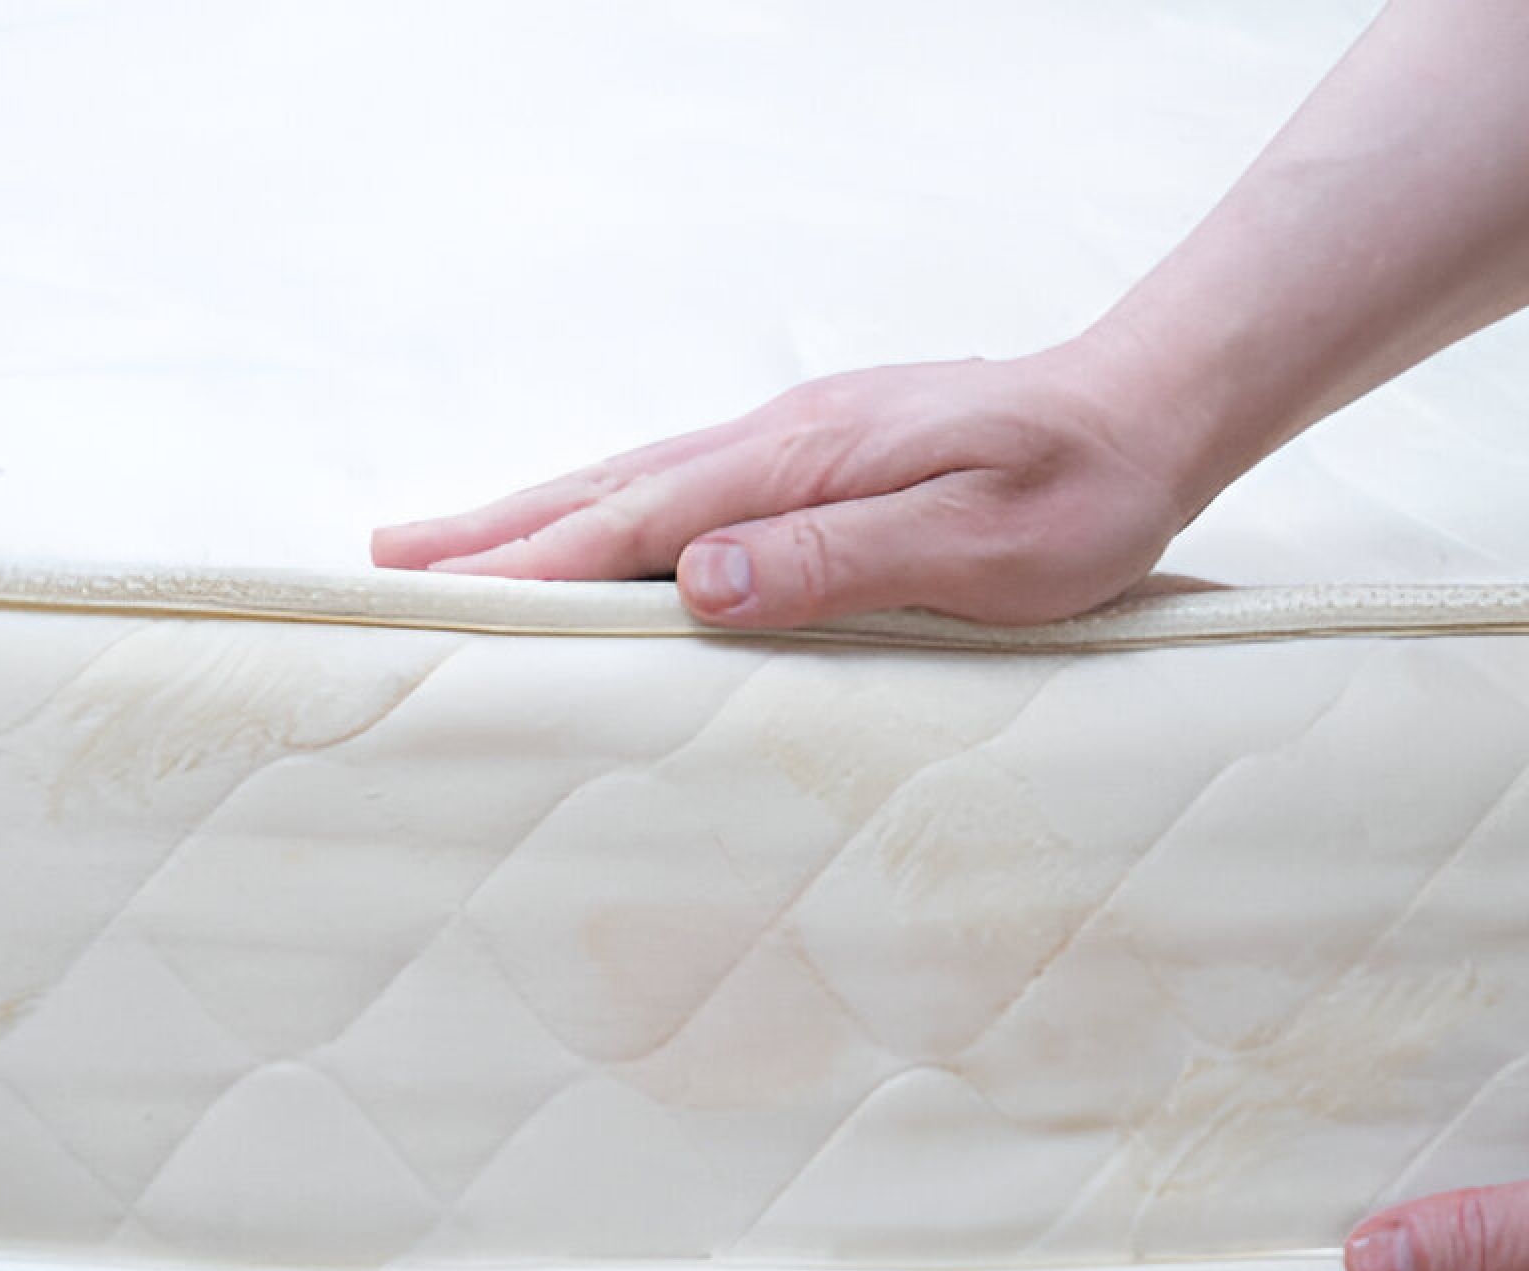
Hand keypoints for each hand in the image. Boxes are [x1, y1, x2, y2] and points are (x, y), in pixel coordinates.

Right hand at [370, 346, 1197, 629]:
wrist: (1143, 409)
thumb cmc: (1078, 495)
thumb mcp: (976, 548)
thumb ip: (838, 561)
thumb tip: (699, 582)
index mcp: (797, 465)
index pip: (633, 527)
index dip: (529, 570)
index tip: (433, 603)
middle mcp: (774, 440)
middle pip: (601, 492)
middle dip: (490, 534)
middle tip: (384, 563)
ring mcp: (789, 441)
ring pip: (629, 485)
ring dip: (531, 519)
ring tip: (444, 546)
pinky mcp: (812, 453)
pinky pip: (677, 488)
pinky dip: (603, 514)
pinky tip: (590, 534)